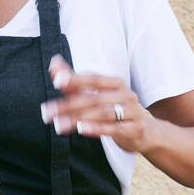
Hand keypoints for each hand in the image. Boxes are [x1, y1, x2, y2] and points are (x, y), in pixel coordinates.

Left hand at [41, 55, 157, 153]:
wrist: (147, 131)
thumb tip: (53, 64)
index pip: (93, 78)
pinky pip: (115, 128)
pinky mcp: (136, 128)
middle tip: (46, 113)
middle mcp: (126, 94)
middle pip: (93, 98)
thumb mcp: (97, 94)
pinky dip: (97, 129)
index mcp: (115, 83)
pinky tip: (81, 129)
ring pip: (103, 113)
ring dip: (78, 119)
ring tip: (58, 125)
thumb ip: (74, 81)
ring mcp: (133, 111)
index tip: (56, 82)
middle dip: (67, 106)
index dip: (75, 79)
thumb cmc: (116, 109)